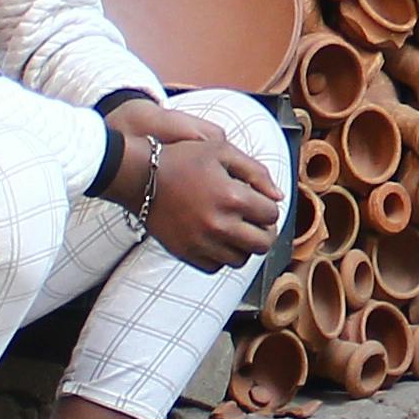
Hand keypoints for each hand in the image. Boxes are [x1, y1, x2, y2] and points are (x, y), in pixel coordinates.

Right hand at [127, 107, 285, 270]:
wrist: (140, 177)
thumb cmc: (181, 159)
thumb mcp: (222, 152)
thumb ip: (256, 172)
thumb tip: (278, 196)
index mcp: (233, 198)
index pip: (271, 215)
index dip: (269, 207)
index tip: (259, 203)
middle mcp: (220, 225)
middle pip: (262, 243)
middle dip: (264, 231)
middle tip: (255, 222)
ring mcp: (202, 242)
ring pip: (241, 259)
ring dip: (244, 246)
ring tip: (235, 230)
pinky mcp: (186, 253)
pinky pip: (215, 267)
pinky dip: (221, 257)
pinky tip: (217, 240)